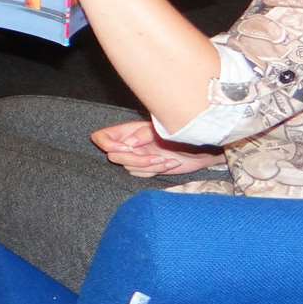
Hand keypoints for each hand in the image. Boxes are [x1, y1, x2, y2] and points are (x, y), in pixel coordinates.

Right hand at [91, 120, 222, 177]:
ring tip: (167, 160)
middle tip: (155, 157)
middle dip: (136, 159)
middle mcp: (129, 143)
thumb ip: (142, 134)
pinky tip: (170, 164)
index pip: (101, 138)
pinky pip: (140, 174)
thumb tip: (128, 143)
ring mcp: (137, 156)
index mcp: (127, 130)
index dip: (108, 144)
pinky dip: (155, 171)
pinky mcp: (147, 168)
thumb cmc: (182, 132)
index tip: (127, 147)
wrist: (201, 148)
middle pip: (114, 156)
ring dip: (149, 166)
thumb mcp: (161, 129)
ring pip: (128, 167)